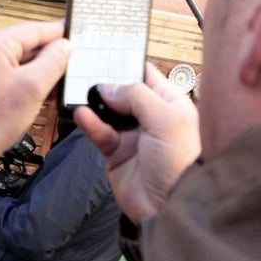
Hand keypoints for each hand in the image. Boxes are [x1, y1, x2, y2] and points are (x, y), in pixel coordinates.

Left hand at [0, 21, 68, 180]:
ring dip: (28, 71)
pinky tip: (25, 93)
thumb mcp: (33, 89)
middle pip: (20, 43)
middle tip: (64, 74)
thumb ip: (53, 61)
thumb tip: (63, 45)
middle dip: (43, 59)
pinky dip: (11, 77)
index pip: (34, 29)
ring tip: (46, 90)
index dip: (58, 34)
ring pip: (8, 57)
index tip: (75, 36)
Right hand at [74, 64, 200, 220]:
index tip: (105, 52)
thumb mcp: (166, 120)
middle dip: (105, 82)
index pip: (146, 74)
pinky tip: (82, 114)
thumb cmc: (181, 163)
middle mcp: (151, 117)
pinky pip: (99, 133)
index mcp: (170, 103)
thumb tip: (107, 87)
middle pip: (122, 91)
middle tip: (84, 69)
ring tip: (80, 92)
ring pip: (107, 111)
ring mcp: (132, 136)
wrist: (171, 208)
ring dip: (94, 102)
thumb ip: (136, 96)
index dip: (126, 63)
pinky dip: (90, 124)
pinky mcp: (116, 154)